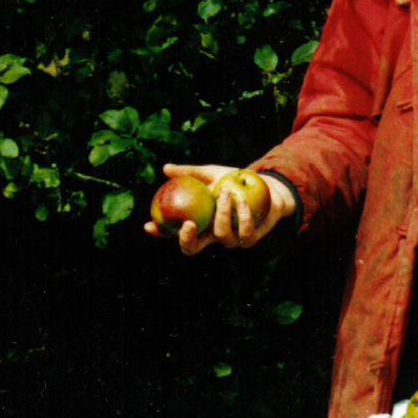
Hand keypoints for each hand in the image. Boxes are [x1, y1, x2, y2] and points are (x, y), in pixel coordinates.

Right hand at [143, 163, 293, 253]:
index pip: (173, 233)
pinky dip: (242, 215)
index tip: (149, 224)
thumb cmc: (235, 182)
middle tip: (188, 224)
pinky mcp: (250, 238)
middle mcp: (211, 236)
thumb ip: (190, 173)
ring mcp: (231, 240)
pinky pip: (244, 231)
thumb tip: (165, 168)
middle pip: (192, 248)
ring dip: (222, 214)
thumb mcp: (212, 174)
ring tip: (225, 193)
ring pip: (220, 235)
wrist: (267, 188)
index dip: (160, 233)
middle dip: (186, 240)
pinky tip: (242, 200)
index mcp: (199, 224)